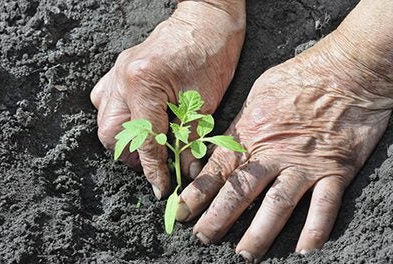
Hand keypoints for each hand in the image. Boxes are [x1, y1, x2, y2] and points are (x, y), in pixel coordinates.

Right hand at [90, 1, 245, 198]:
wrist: (206, 18)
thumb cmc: (211, 52)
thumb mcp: (205, 101)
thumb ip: (190, 138)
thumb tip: (185, 169)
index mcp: (144, 84)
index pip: (144, 140)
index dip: (153, 170)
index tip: (161, 188)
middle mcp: (122, 79)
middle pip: (110, 134)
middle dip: (133, 155)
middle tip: (156, 162)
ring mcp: (116, 72)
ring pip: (104, 119)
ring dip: (124, 138)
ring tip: (149, 143)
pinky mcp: (119, 70)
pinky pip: (105, 100)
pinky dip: (119, 117)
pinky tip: (138, 120)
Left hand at [176, 26, 392, 262]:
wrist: (347, 69)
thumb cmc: (298, 76)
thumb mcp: (257, 94)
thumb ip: (240, 124)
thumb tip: (222, 144)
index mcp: (250, 134)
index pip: (216, 171)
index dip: (196, 195)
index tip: (180, 213)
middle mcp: (273, 153)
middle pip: (240, 193)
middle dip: (217, 218)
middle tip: (203, 238)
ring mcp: (304, 163)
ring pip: (276, 205)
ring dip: (258, 233)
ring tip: (244, 255)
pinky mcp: (335, 169)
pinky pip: (324, 205)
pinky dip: (315, 229)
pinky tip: (305, 251)